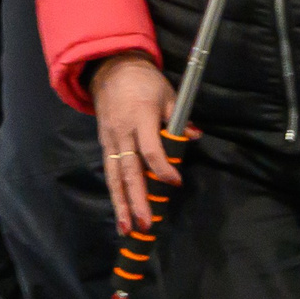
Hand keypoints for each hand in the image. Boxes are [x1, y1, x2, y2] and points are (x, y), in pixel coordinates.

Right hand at [90, 52, 185, 236]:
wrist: (110, 69)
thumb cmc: (143, 81)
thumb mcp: (167, 93)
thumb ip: (179, 118)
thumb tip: (195, 135)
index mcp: (140, 118)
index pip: (151, 150)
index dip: (163, 168)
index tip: (175, 183)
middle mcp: (123, 133)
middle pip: (130, 171)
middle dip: (137, 199)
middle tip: (145, 224)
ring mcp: (110, 141)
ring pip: (115, 177)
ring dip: (121, 205)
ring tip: (127, 229)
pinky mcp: (104, 145)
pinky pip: (110, 173)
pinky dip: (115, 194)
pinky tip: (120, 213)